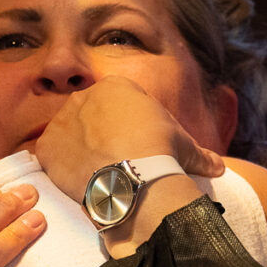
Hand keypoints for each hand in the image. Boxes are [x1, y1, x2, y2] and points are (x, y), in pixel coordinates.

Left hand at [35, 76, 223, 202]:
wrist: (134, 177)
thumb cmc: (162, 154)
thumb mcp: (185, 148)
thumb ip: (199, 154)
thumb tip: (220, 168)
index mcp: (117, 86)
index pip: (118, 103)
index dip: (127, 128)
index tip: (136, 148)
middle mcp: (84, 96)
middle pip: (90, 116)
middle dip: (100, 136)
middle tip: (115, 163)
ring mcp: (62, 120)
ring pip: (70, 134)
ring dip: (79, 151)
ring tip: (99, 175)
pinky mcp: (47, 146)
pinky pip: (50, 155)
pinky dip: (61, 167)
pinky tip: (79, 180)